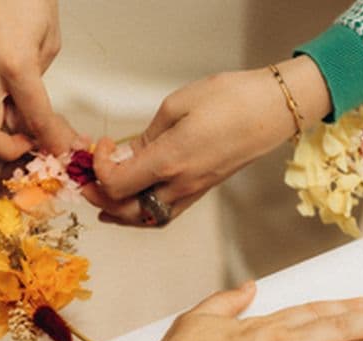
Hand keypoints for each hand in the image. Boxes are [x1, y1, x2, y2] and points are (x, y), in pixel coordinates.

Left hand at [84, 55, 330, 225]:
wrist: (274, 110)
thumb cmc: (232, 99)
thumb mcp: (178, 105)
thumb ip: (148, 135)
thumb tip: (128, 153)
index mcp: (171, 160)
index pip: (116, 184)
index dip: (99, 168)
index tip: (103, 144)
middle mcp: (181, 184)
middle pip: (127, 210)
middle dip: (100, 197)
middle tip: (88, 179)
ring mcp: (194, 191)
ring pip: (147, 218)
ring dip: (119, 212)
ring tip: (103, 200)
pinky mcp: (203, 190)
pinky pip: (165, 213)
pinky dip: (142, 212)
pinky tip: (133, 202)